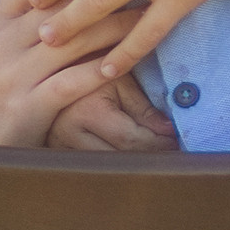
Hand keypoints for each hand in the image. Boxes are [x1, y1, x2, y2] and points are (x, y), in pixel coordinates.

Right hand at [0, 0, 157, 148]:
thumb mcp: (1, 48)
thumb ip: (28, 18)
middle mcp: (0, 41)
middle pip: (58, 1)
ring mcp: (11, 73)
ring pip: (71, 38)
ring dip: (114, 25)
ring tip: (146, 13)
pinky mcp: (26, 105)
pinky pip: (72, 80)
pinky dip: (101, 68)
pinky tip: (128, 61)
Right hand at [47, 72, 176, 152]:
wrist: (53, 63)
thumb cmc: (92, 65)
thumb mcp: (120, 80)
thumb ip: (143, 108)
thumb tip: (168, 132)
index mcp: (87, 111)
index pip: (131, 140)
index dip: (158, 143)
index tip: (176, 141)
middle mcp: (68, 133)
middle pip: (118, 159)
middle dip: (148, 156)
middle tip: (171, 151)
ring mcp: (57, 146)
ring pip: (103, 167)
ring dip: (130, 164)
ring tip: (152, 154)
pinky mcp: (53, 151)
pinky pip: (87, 165)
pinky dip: (109, 163)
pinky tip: (126, 156)